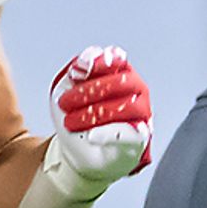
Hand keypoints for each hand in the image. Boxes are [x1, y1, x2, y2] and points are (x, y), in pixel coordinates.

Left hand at [48, 48, 150, 183]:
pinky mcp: (140, 137)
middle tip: (65, 102)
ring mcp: (141, 113)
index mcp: (120, 73)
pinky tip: (92, 136)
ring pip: (128, 106)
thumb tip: (83, 65)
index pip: (117, 59)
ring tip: (71, 121)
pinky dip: (110, 134)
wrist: (77, 148)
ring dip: (95, 113)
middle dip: (90, 91)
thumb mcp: (66, 88)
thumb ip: (76, 72)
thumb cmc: (76, 114)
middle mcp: (136, 90)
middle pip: (123, 81)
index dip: (98, 63)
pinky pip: (132, 133)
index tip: (76, 73)